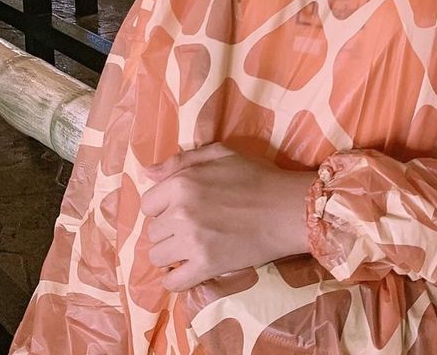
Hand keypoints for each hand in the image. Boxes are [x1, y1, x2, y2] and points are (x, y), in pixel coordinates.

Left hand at [140, 143, 315, 291]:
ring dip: (171, 253)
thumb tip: (148, 172)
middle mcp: (181, 213)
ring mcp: (192, 242)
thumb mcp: (220, 154)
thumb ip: (181, 160)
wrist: (288, 208)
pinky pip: (173, 283)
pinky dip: (176, 279)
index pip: (148, 203)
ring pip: (157, 257)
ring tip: (189, 247)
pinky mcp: (206, 266)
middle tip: (190, 226)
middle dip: (167, 229)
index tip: (179, 208)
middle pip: (152, 231)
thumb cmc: (257, 176)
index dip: (162, 206)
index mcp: (182, 183)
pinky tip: (187, 270)